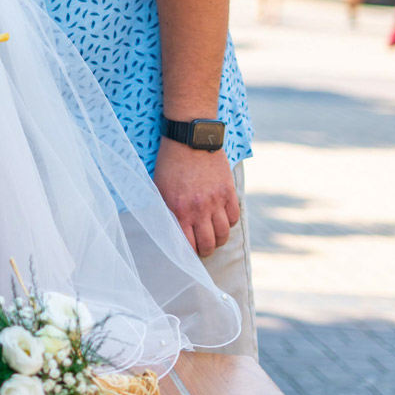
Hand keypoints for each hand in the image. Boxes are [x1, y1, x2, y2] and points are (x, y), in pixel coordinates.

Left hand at [153, 137, 238, 255]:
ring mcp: (216, 201)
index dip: (189, 254)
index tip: (188, 254)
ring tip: (214, 238)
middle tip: (203, 249)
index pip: (187, 244)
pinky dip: (230, 222)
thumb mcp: (160, 188)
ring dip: (219, 239)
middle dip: (206, 250)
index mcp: (179, 210)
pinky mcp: (228, 192)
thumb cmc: (170, 163)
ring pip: (224, 233)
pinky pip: (234, 216)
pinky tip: (223, 221)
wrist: (190, 139)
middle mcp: (199, 209)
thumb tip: (170, 228)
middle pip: (208, 243)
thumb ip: (167, 209)